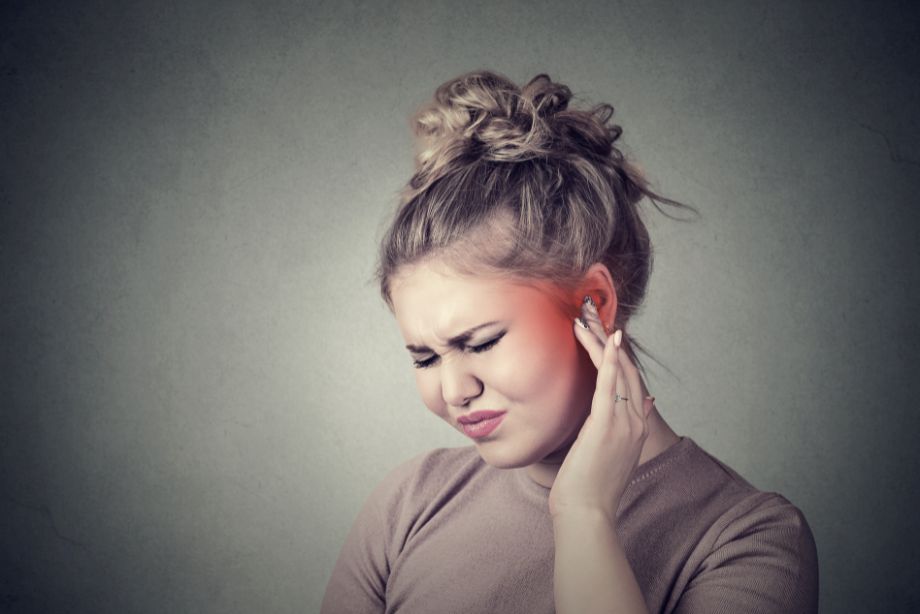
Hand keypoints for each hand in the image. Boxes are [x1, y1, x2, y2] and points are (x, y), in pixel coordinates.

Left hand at [547, 299, 653, 522]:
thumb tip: (647, 403)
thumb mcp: (612, 454)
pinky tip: (606, 339)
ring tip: (587, 317)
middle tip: (592, 314)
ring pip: (618, 372)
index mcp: (636, 428)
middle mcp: (635, 422)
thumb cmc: (590, 488)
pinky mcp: (607, 424)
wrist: (587, 513)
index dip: (620, 355)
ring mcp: (624, 423)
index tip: (605, 333)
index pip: (632, 382)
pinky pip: (610, 385)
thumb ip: (625, 428)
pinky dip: (610, 360)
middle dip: (610, 340)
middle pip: (628, 370)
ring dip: (603, 341)